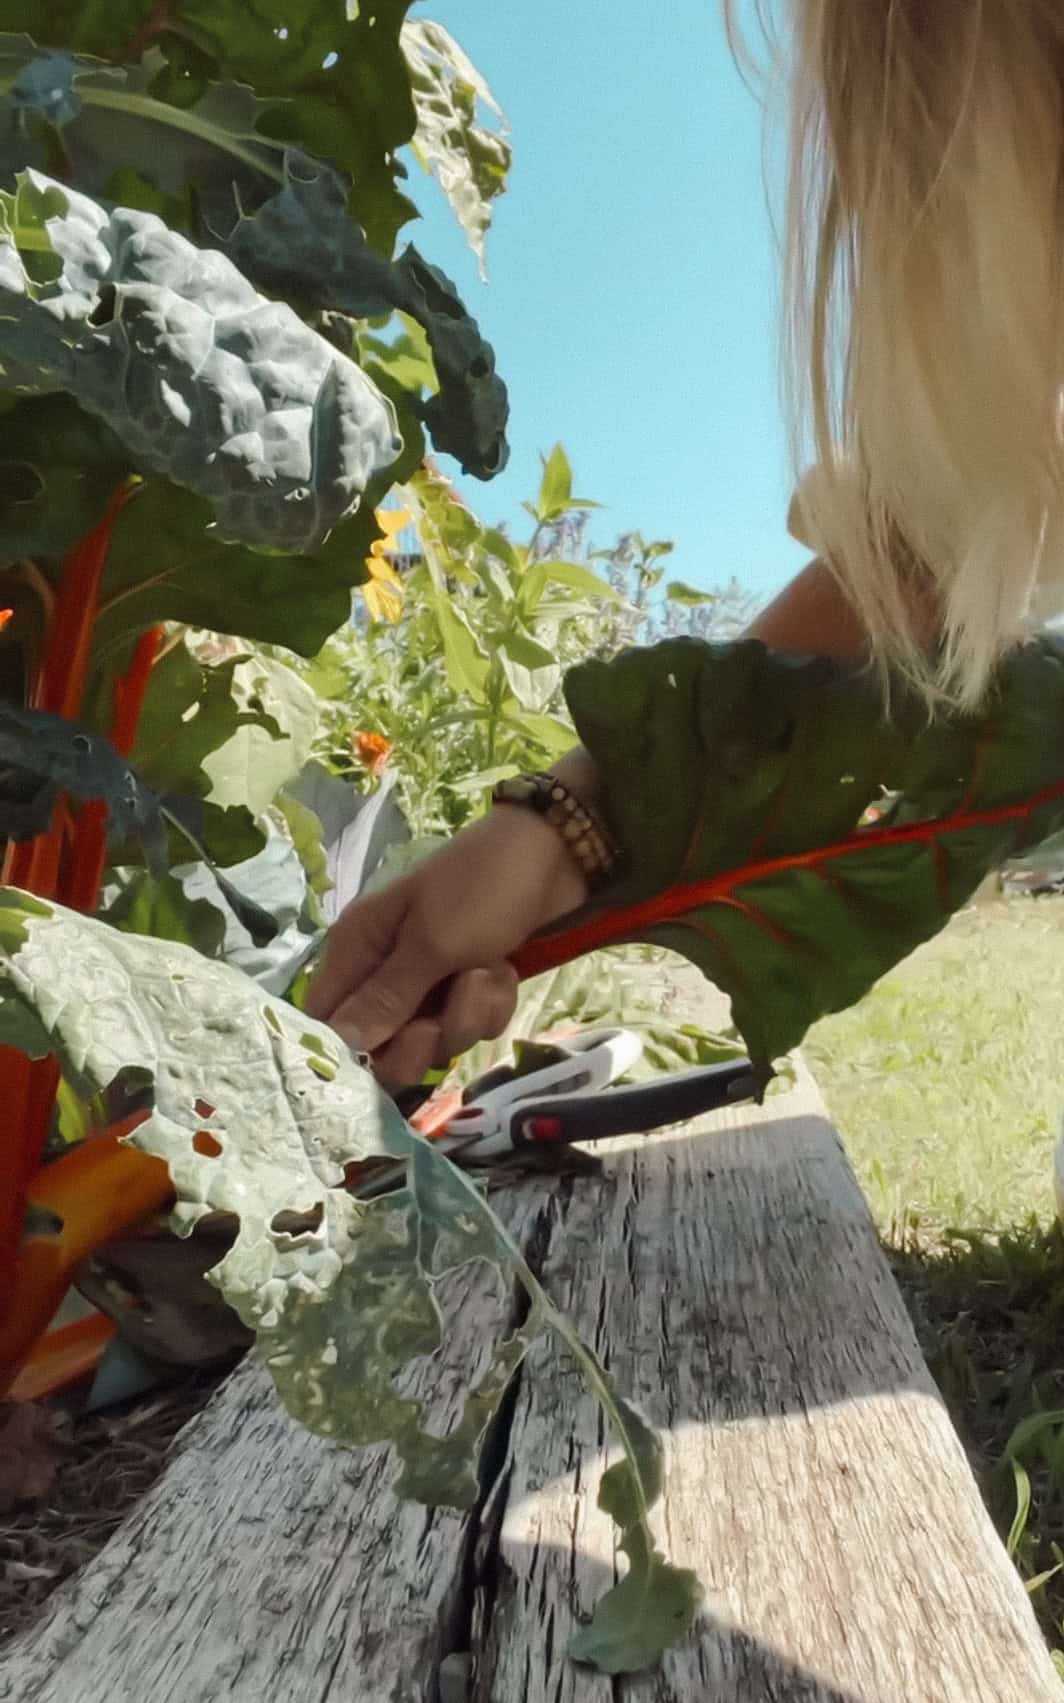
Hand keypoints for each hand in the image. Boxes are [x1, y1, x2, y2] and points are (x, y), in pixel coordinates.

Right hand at [305, 787, 591, 1086]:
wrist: (554, 856)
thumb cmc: (482, 887)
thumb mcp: (432, 943)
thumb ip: (386, 997)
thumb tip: (339, 1042)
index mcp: (357, 948)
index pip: (326, 1020)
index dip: (349, 1049)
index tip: (384, 1055)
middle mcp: (384, 970)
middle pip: (382, 1044)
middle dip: (420, 1042)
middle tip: (441, 1021)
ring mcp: (428, 981)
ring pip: (434, 1039)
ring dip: (467, 1016)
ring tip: (486, 974)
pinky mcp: (467, 987)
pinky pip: (470, 1024)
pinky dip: (492, 1004)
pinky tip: (505, 971)